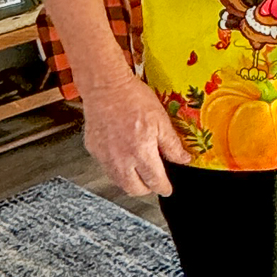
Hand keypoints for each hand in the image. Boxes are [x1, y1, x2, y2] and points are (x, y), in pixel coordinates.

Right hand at [82, 74, 191, 195]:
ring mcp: (105, 157)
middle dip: (147, 188)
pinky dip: (117, 168)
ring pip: (119, 182)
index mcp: (141, 152)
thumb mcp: (161, 120)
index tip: (167, 188)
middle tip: (154, 180)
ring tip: (139, 169)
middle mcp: (121, 159)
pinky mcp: (94, 150)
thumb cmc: (132, 98)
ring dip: (131, 180)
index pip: (155, 182)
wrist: (105, 86)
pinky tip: (124, 156)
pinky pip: (107, 168)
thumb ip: (172, 144)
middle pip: (134, 189)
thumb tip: (183, 159)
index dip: (164, 187)